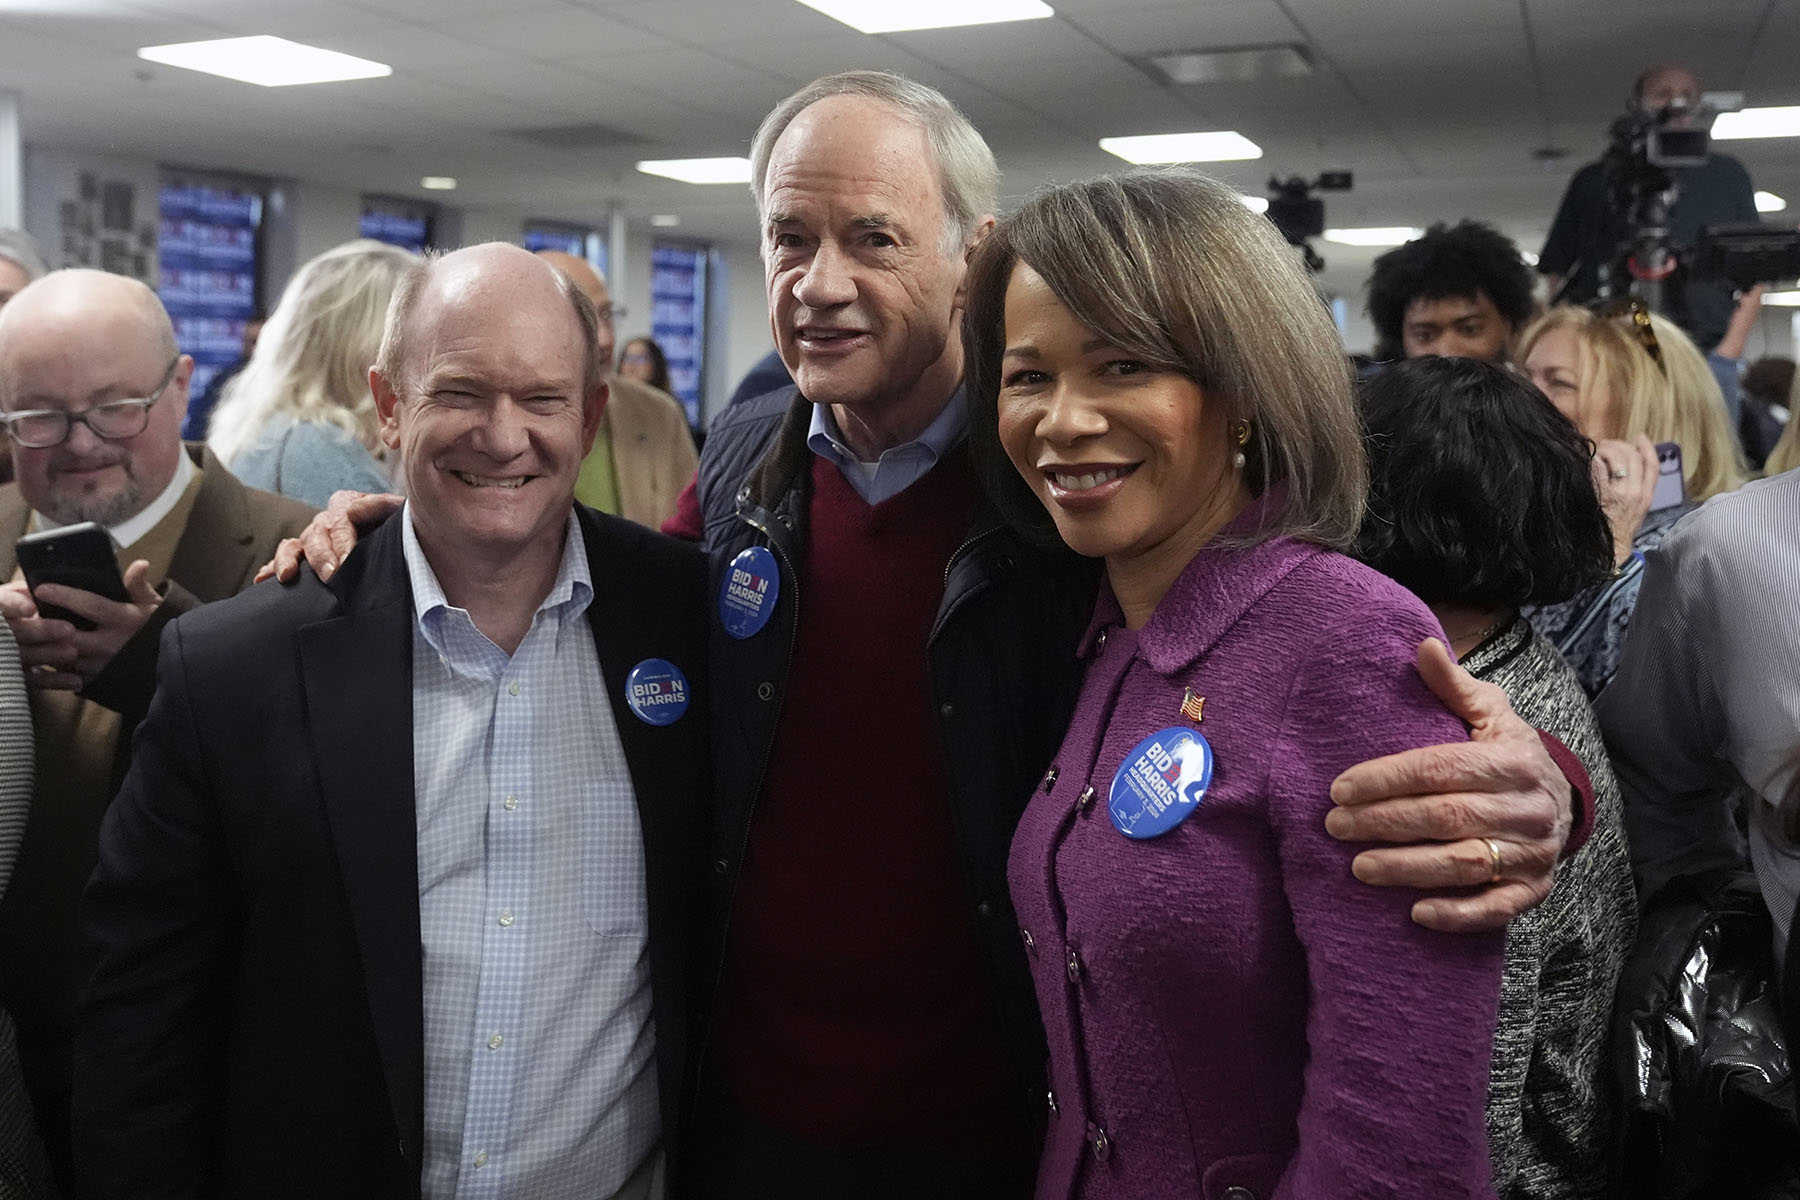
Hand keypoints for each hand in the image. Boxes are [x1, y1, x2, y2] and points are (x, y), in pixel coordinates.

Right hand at [0, 580, 78, 689]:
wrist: (8, 639)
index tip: (31, 608)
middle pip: (15, 632)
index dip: (13, 605)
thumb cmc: (17, 609)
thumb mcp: (16, 595)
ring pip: (23, 656)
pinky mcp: (15, 675)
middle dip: (41, 631)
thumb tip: (41, 586)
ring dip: (48, 654)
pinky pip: (33, 680)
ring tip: (72, 652)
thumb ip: (25, 591)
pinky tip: (76, 680)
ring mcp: (5, 656)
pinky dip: (55, 681)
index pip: (1, 604)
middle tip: (69, 630)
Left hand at [2, 561, 160, 689]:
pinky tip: (51, 653)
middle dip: (49, 624)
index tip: (42, 588)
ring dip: (51, 645)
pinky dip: (58, 665)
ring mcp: (104, 664)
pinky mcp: (99, 680)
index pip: (90, 605)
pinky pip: (70, 675)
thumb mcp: (154, 604)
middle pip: (70, 634)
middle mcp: (112, 643)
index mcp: (124, 620)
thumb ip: (139, 585)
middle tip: (32, 614)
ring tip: (38, 633)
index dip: (64, 596)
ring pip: (66, 656)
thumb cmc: (160, 629)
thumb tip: (140, 564)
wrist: (173, 663)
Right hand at [255, 490, 402, 583]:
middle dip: (321, 557)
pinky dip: (272, 567)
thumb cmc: (401, 526)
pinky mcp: (305, 557)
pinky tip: (262, 580)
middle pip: (316, 536)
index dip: (342, 541)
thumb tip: (353, 511)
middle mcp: (326, 521)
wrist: (402, 542)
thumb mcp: (398, 511)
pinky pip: (285, 559)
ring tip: (287, 576)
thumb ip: (382, 505)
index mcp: (346, 505)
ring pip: (294, 545)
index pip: (340, 521)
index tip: (347, 561)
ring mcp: (313, 539)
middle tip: (331, 576)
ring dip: (289, 560)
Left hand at [1325, 638, 1570, 932]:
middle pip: (1446, 817)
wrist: (1564, 799)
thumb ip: (1453, 686)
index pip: (1440, 769)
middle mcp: (1527, 807)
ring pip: (1465, 863)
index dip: (1387, 778)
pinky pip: (1496, 908)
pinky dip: (1457, 914)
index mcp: (1512, 759)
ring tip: (1358, 867)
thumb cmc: (1508, 752)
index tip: (1339, 788)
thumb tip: (1422, 646)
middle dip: (1385, 822)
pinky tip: (1415, 913)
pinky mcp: (1533, 889)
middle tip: (1335, 826)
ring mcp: (1533, 852)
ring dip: (1408, 869)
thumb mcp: (1490, 713)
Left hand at [1591, 435, 1658, 566]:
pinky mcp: (1603, 496)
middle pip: (1633, 457)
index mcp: (1647, 496)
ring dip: (1605, 449)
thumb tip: (1626, 470)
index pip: (1653, 466)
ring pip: (1618, 459)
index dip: (1648, 448)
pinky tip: (1587, 461)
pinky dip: (1593, 460)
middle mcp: (1637, 493)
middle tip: (1607, 444)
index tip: (1640, 437)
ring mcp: (1620, 494)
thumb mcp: (1635, 512)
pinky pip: (1599, 468)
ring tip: (1596, 451)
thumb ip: (1635, 492)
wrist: (1609, 552)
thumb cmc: (1617, 532)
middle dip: (1619, 445)